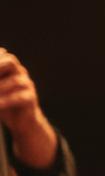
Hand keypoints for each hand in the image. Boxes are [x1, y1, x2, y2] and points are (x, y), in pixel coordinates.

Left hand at [0, 49, 57, 168]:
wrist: (22, 121)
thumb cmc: (3, 102)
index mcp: (9, 68)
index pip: (3, 54)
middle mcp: (20, 73)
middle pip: (11, 60)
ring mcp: (27, 85)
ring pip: (15, 81)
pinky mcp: (31, 98)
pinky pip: (19, 97)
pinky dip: (6, 101)